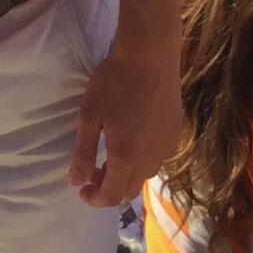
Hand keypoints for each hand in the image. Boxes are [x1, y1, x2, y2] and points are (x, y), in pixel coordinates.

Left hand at [67, 39, 182, 208]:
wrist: (150, 54)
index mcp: (125, 157)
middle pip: (129, 190)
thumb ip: (83, 152)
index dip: (95, 199)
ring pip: (145, 175)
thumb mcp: (89, 115)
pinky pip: (158, 157)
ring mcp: (166, 147)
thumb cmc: (114, 81)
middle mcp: (149, 159)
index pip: (111, 196)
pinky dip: (143, 159)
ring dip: (127, 175)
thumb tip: (76, 182)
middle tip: (93, 173)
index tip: (83, 189)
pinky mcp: (176, 133)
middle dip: (109, 189)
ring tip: (112, 157)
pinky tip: (135, 140)